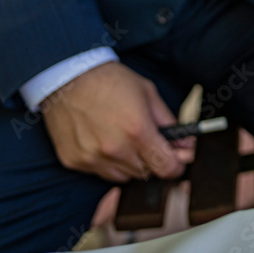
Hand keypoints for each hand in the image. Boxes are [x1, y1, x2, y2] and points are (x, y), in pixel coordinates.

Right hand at [42, 62, 186, 182]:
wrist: (67, 77)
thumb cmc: (110, 81)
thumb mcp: (148, 94)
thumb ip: (170, 122)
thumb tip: (187, 144)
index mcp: (138, 131)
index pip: (167, 168)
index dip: (176, 165)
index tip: (177, 160)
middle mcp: (115, 149)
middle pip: (146, 173)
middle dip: (152, 160)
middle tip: (147, 141)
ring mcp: (92, 158)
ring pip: (123, 176)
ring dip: (130, 163)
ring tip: (123, 138)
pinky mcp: (74, 161)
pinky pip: (100, 172)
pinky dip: (107, 162)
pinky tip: (103, 141)